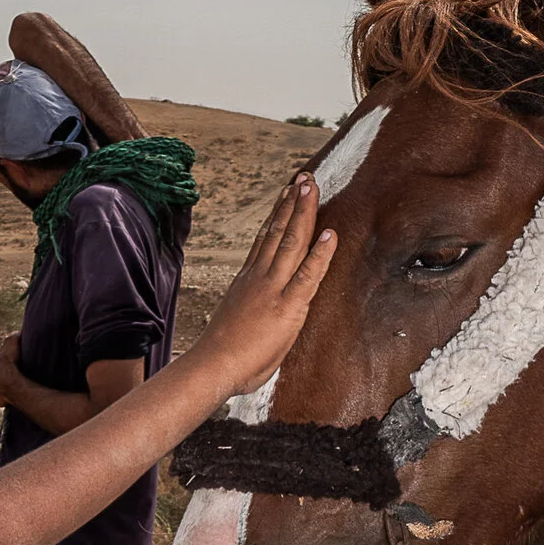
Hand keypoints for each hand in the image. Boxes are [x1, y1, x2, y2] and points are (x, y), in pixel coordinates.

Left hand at [0, 332, 22, 408]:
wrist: (10, 385)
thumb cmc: (11, 363)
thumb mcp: (13, 343)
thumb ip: (13, 337)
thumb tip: (15, 334)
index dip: (4, 360)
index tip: (12, 363)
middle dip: (0, 373)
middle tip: (13, 375)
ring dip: (0, 385)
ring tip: (12, 386)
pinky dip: (1, 396)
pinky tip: (10, 394)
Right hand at [195, 175, 336, 393]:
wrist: (212, 367)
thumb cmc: (222, 357)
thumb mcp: (236, 322)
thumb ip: (249, 309)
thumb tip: (253, 310)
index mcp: (248, 281)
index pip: (265, 240)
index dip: (277, 215)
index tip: (286, 194)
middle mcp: (259, 278)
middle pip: (279, 232)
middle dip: (293, 202)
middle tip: (303, 177)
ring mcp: (273, 289)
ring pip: (292, 243)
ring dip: (304, 212)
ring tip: (312, 187)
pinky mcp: (287, 307)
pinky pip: (307, 276)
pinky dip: (321, 254)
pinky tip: (331, 234)